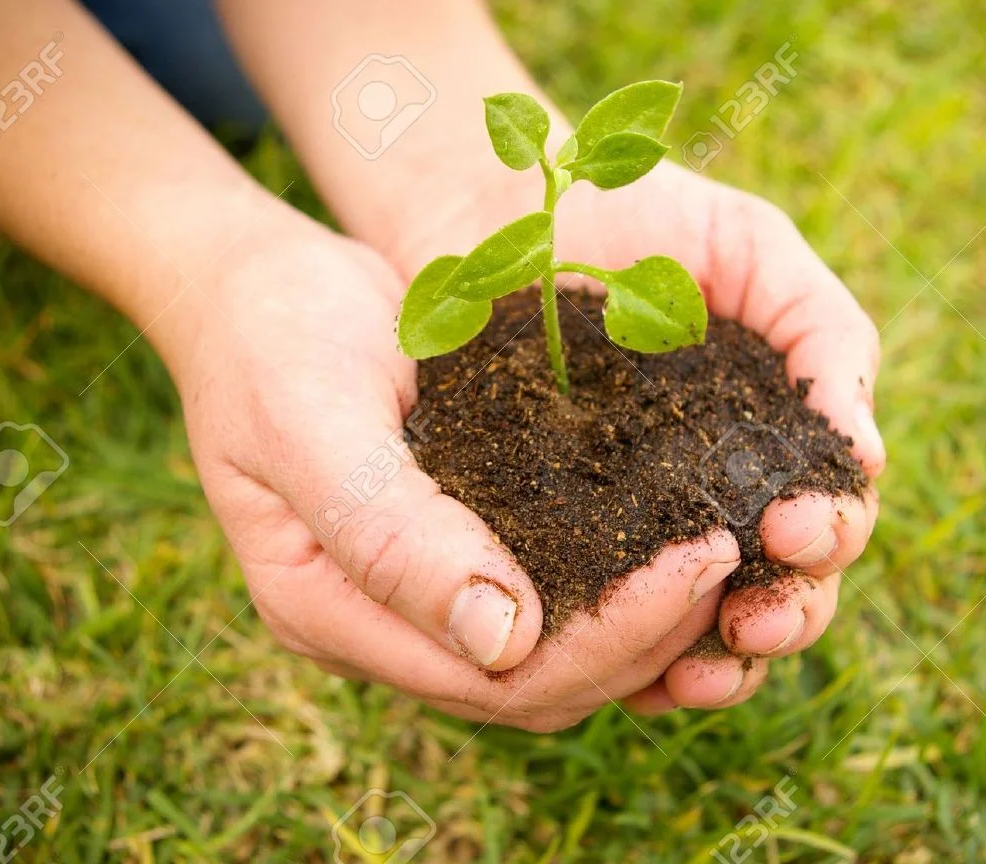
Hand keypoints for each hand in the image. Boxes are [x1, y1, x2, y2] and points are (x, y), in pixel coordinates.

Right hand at [176, 215, 752, 729]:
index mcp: (330, 612)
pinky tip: (674, 528)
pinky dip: (618, 576)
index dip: (608, 639)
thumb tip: (503, 641)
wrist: (256, 289)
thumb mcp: (311, 421)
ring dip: (644, 619)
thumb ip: (388, 534)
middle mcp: (382, 624)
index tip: (697, 561)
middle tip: (729, 553)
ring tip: (722, 548)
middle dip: (645, 636)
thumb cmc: (271, 340)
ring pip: (556, 655)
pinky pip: (552, 592)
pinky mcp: (457, 547)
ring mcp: (419, 593)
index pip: (496, 680)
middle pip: (539, 684)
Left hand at [386, 163, 883, 714]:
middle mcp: (718, 492)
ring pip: (700, 624)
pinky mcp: (562, 541)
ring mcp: (641, 525)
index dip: (828, 536)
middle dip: (782, 614)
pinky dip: (628, 658)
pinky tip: (629, 677)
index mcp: (773, 435)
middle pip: (779, 588)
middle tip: (756, 618)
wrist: (495, 204)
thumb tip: (868, 456)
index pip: (829, 513)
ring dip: (717, 664)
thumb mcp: (748, 249)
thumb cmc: (631, 211)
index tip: (795, 527)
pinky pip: (606, 619)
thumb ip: (822, 333)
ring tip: (696, 672)